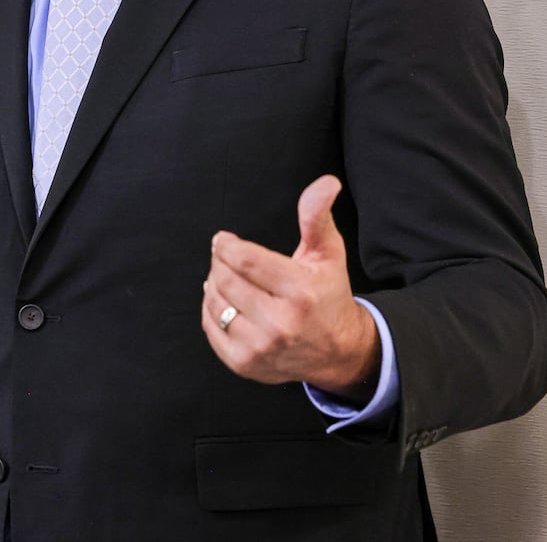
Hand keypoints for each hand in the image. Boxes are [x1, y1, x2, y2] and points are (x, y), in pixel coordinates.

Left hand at [201, 175, 379, 399]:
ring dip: (214, 284)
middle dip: (221, 262)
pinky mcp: (244, 364)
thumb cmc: (327, 295)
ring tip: (230, 280)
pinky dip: (211, 309)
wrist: (337, 351)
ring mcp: (260, 348)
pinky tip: (227, 302)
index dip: (226, 245)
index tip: (224, 240)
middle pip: (224, 278)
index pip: (244, 259)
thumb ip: (317, 217)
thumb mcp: (328, 254)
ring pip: (214, 301)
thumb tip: (325, 183)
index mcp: (300, 293)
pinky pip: (209, 326)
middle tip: (229, 258)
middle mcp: (280, 324)